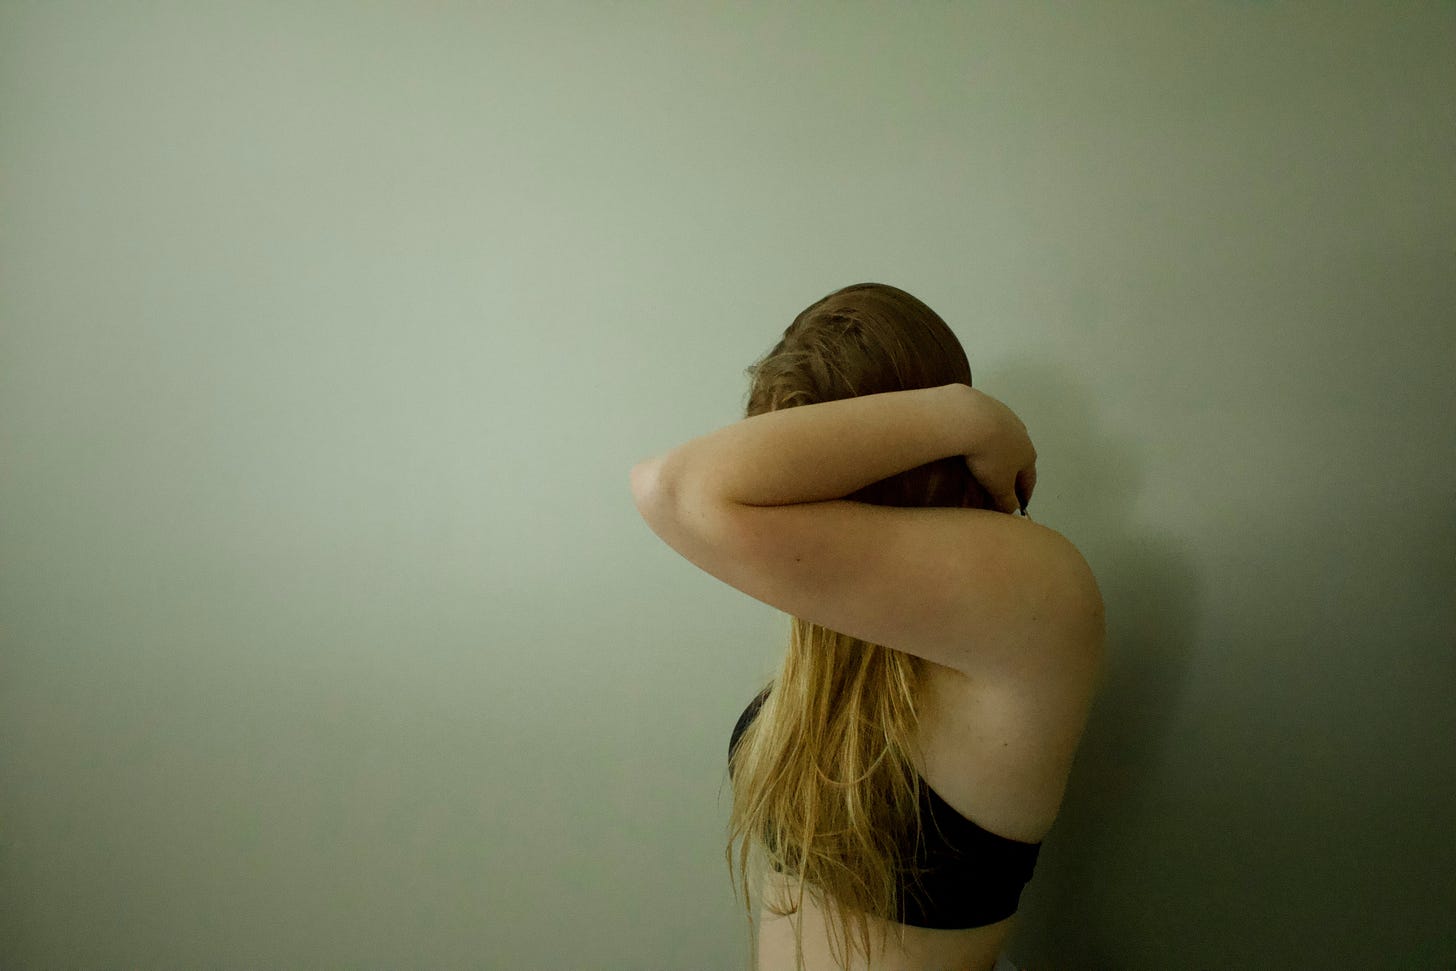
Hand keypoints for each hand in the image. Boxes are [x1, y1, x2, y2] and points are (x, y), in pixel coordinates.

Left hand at [962, 388, 1036, 515]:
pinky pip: (986, 424)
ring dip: (998, 451)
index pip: (1029, 480)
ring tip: (987, 462)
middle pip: (1019, 458)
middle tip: (1002, 484)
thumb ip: (1007, 500)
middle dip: (1012, 472)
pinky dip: (982, 434)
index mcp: (1027, 454)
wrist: (970, 418)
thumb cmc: (988, 453)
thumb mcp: (999, 486)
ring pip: (1004, 439)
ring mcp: (1004, 417)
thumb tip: (1010, 509)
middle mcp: (1021, 433)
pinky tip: (972, 439)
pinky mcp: (985, 404)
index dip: (1023, 494)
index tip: (1019, 503)